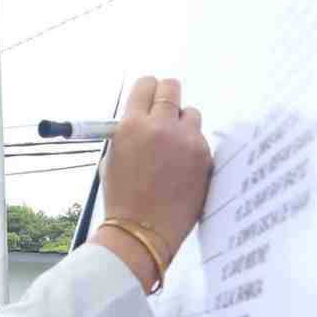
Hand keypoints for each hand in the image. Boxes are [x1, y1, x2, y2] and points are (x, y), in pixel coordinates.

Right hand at [91, 77, 210, 288]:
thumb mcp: (112, 158)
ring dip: (181, 123)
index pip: (145, 85)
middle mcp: (160, 127)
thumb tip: (142, 115)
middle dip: (167, 94)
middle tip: (165, 108)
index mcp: (131, 125)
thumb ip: (128, 131)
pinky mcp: (204, 157)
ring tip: (173, 146)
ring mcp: (186, 141)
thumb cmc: (123, 198)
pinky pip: (200, 139)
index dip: (148, 88)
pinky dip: (191, 146)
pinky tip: (181, 167)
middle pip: (171, 88)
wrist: (143, 232)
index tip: (149, 94)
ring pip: (190, 113)